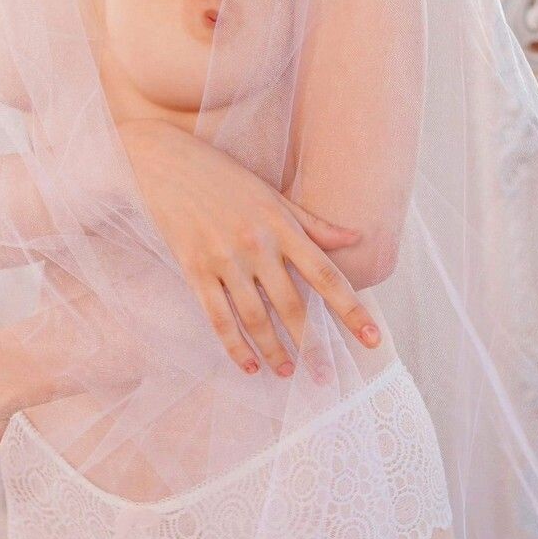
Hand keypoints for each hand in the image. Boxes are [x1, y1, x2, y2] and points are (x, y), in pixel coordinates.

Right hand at [117, 118, 382, 378]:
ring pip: (256, 317)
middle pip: (293, 305)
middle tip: (326, 377)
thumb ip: (313, 222)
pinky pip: (218, 317)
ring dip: (274, 350)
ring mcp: (224, 258)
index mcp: (281, 225)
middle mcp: (257, 244)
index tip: (374, 339)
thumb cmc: (222, 175)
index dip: (352, 310)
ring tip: (288, 372)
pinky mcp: (194, 269)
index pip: (326, 275)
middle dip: (313, 346)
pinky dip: (235, 345)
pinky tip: (249, 365)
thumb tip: (356, 238)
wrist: (164, 161)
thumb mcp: (271, 194)